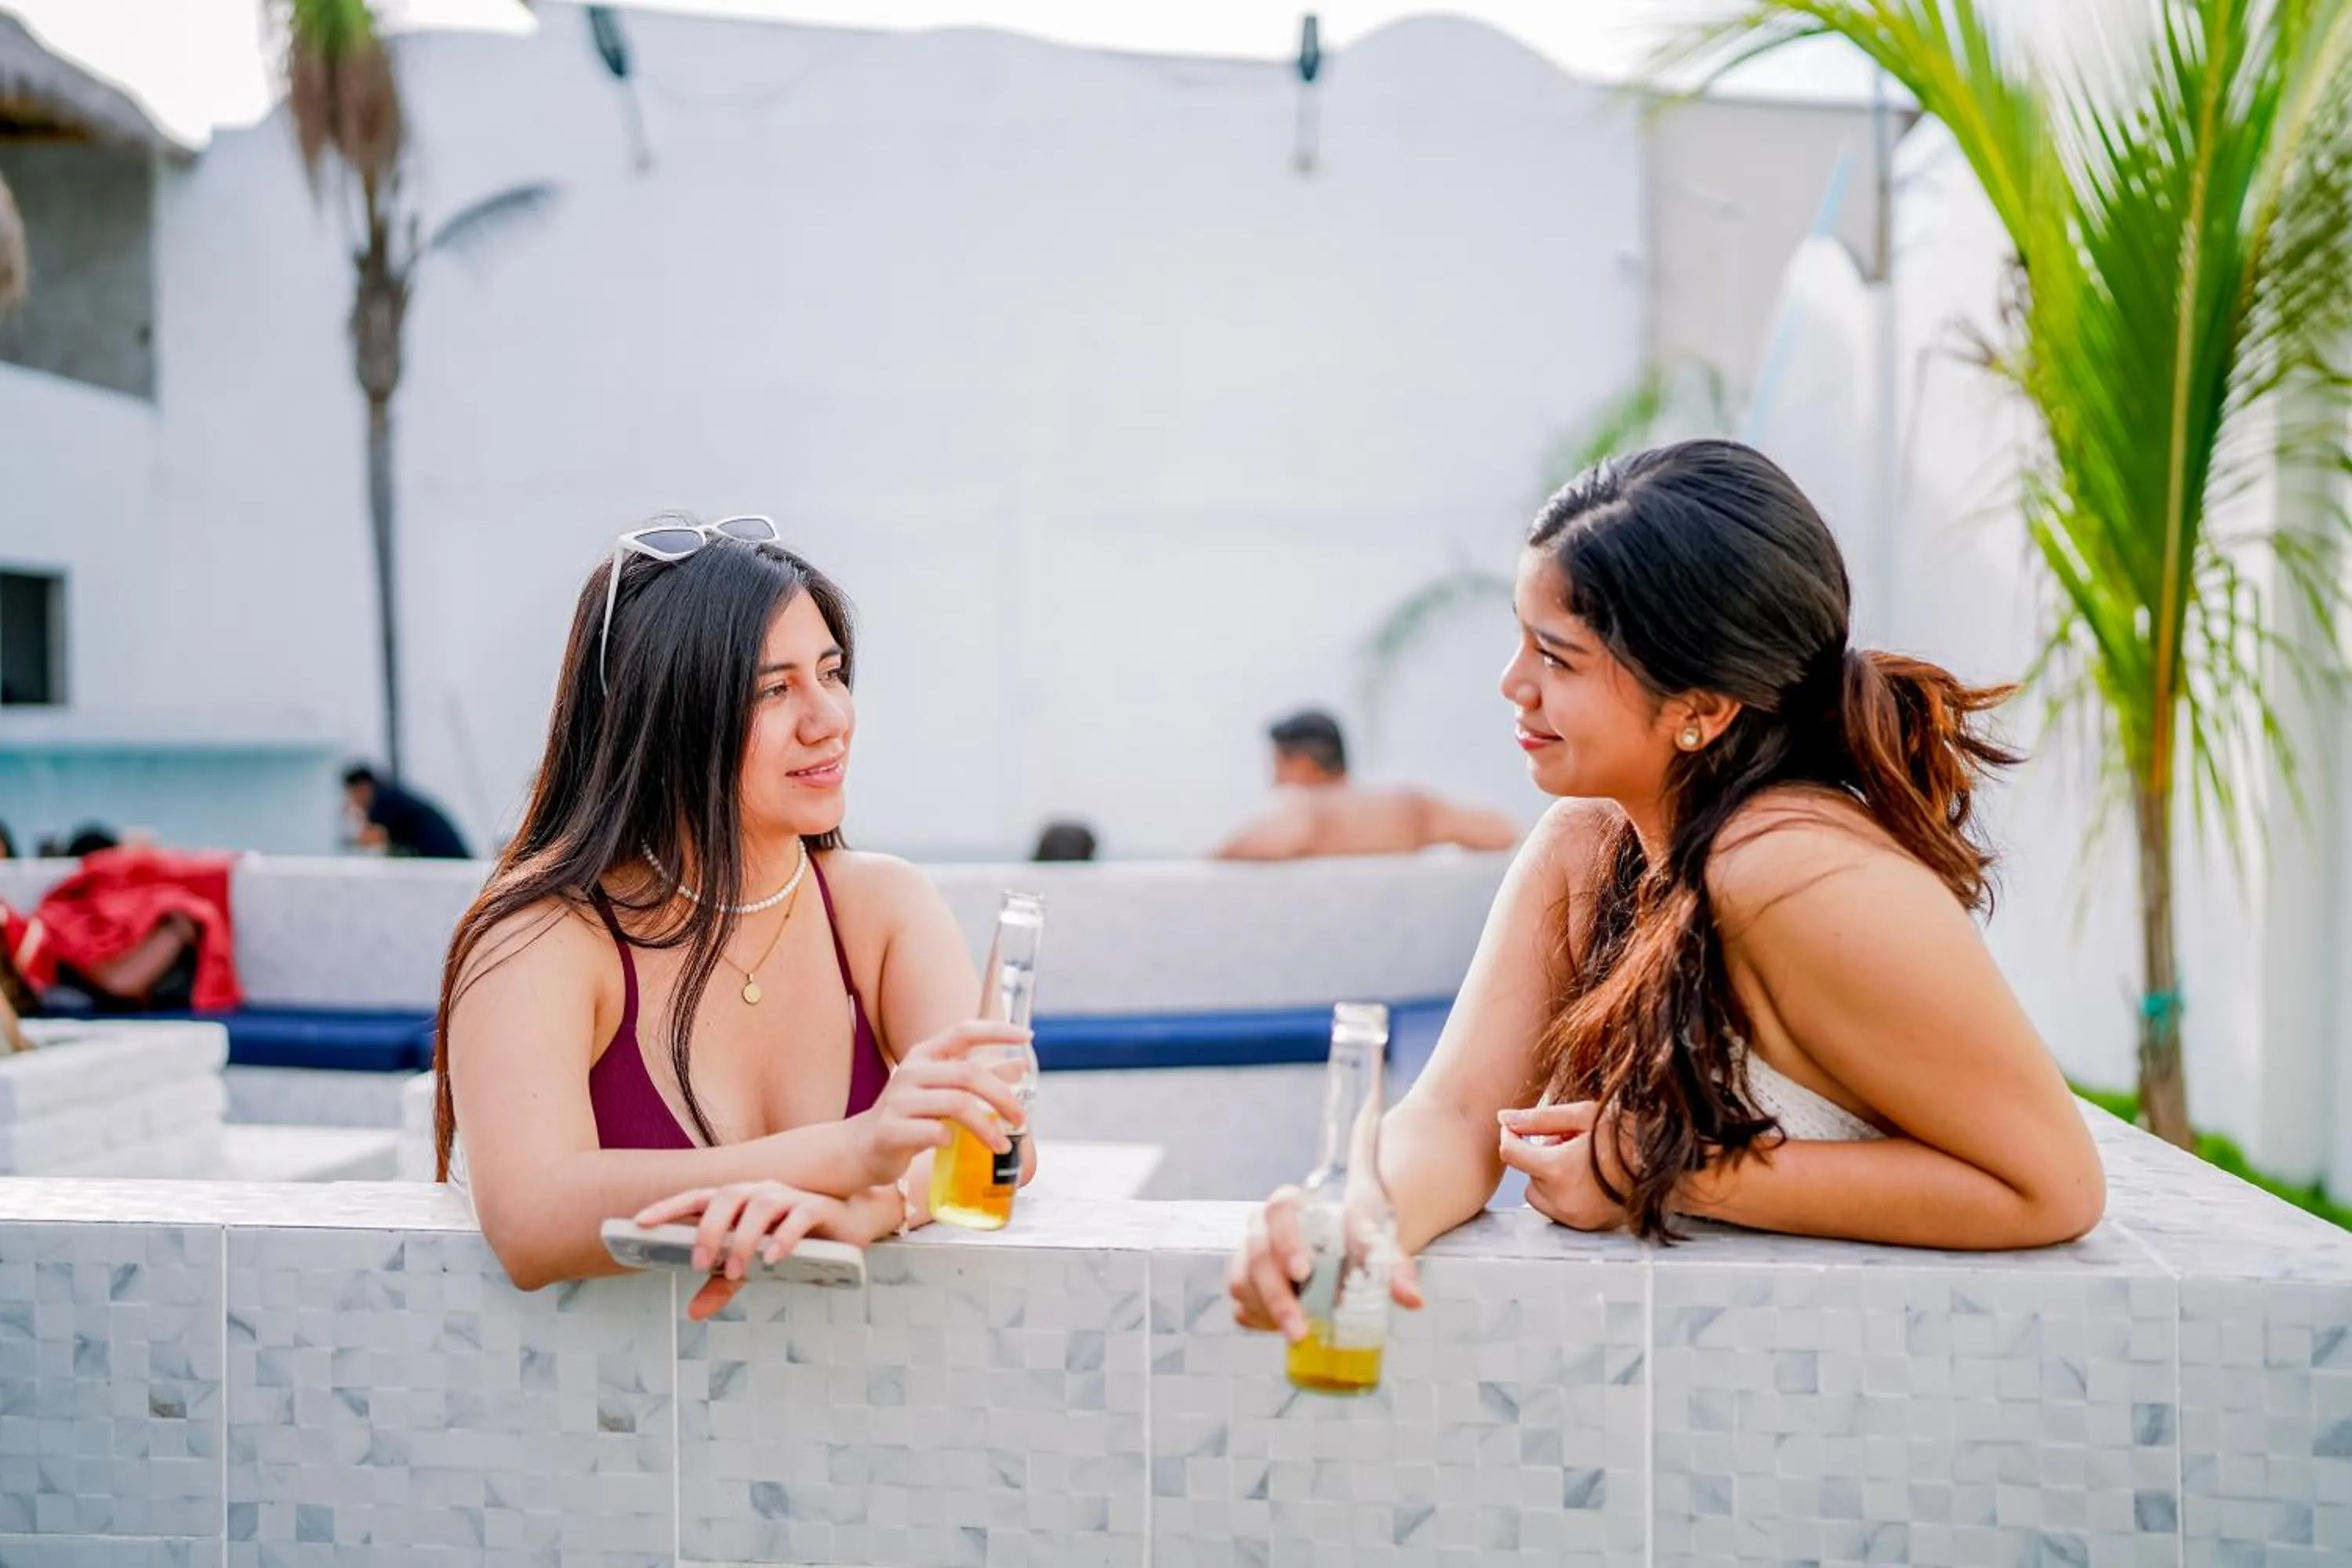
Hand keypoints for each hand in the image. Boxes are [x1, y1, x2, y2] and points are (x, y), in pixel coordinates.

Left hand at [634, 1180, 860, 1320]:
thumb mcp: (754, 1265)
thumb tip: (693, 1311)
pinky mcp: (816, 1208)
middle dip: (708, 1230)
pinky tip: (774, 1259)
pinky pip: (797, 1216)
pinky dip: (783, 1238)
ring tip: (736, 1272)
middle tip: (699, 1264)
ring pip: (759, 1206)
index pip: (697, 1198)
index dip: (668, 1208)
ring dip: (743, 1239)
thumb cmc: (795, 1241)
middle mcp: (759, 1192)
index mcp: (738, 1201)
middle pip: (726, 1197)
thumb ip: (724, 1284)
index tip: (639, 1222)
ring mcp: (789, 1197)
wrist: (849, 1225)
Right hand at [846, 1020, 1031, 1187]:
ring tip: (1000, 1146)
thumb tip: (1020, 1066)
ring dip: (986, 1127)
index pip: (963, 1031)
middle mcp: (911, 1071)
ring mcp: (898, 1100)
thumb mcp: (943, 1092)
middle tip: (1021, 1119)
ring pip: (956, 1104)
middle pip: (968, 1075)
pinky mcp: (890, 1130)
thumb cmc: (910, 1117)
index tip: (1027, 1036)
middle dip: (1002, 1097)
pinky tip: (954, 1146)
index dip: (996, 1031)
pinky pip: (933, 1131)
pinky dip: (951, 1139)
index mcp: (924, 1055)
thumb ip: (978, 1077)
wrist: (861, 1149)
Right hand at [1225, 1185, 1422, 1342]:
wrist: (1339, 1244)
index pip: (1279, 1211)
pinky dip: (1261, 1322)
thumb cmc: (1352, 1240)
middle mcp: (1260, 1227)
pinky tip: (1284, 1329)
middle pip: (1257, 1256)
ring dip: (1269, 1313)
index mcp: (1290, 1206)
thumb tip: (1413, 1300)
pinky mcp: (1245, 1283)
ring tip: (1300, 1334)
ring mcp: (1246, 1255)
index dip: (1286, 1242)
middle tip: (1300, 1331)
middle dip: (1277, 1298)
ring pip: (1242, 1284)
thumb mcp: (1374, 1246)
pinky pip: (1241, 1306)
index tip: (1304, 1272)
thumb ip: (1394, 1267)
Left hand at [1497, 1101, 1632, 1231]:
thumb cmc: (1629, 1136)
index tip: (1518, 1128)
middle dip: (1540, 1158)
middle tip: (1570, 1144)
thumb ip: (1539, 1119)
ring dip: (1549, 1178)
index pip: (1510, 1153)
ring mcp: (1574, 1218)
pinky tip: (1588, 1179)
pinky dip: (1564, 1194)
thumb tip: (1503, 1119)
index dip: (1510, 1135)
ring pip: (1539, 1195)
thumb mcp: (1584, 1116)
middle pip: (1527, 1176)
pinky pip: (1558, 1209)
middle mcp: (1563, 1200)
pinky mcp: (1585, 1227)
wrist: (1668, 1167)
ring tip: (1580, 1162)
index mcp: (1559, 1170)